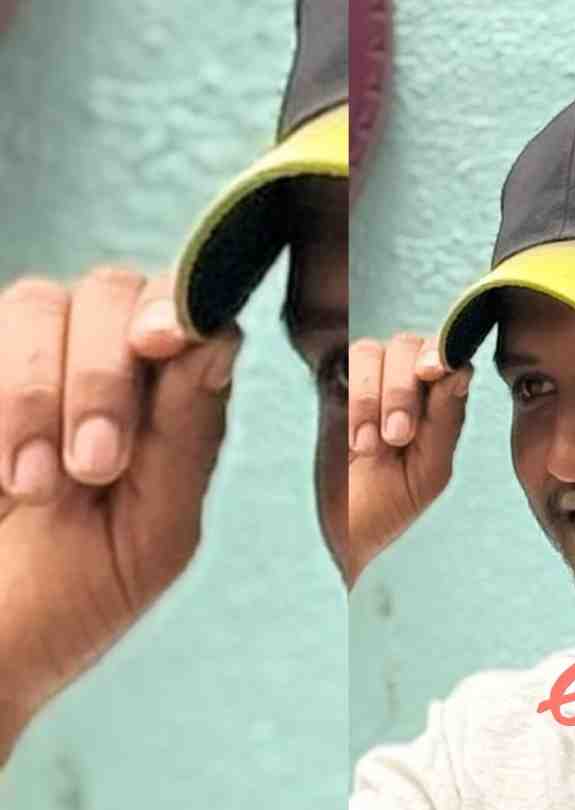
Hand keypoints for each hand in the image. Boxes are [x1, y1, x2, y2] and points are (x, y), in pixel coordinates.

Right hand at [0, 267, 241, 762]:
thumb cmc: (68, 597)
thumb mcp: (151, 530)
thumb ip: (188, 435)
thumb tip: (219, 338)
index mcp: (166, 398)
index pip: (190, 310)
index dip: (183, 308)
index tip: (162, 340)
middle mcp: (96, 361)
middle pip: (115, 291)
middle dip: (103, 374)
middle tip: (92, 466)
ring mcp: (22, 361)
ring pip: (37, 300)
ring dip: (37, 389)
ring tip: (32, 485)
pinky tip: (0, 471)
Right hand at [345, 332, 471, 587]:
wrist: (344, 533)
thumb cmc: (395, 503)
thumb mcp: (430, 469)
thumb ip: (446, 419)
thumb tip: (461, 370)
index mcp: (441, 399)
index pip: (449, 353)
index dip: (443, 350)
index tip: (432, 369)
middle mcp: (408, 382)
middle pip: (410, 346)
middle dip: (401, 390)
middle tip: (397, 436)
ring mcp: (370, 381)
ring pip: (374, 351)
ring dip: (373, 396)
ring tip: (370, 446)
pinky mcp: (336, 387)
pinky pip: (345, 365)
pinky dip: (353, 399)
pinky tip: (356, 440)